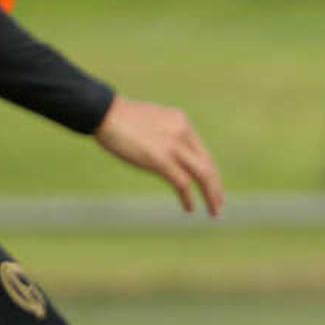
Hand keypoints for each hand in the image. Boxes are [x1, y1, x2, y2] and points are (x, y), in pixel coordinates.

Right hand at [94, 95, 224, 216]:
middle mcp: (183, 133)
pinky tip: (189, 208)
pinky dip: (188, 197)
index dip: (209, 171)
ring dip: (211, 195)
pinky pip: (183, 183)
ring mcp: (173, 146)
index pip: (202, 151)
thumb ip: (161, 135)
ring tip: (214, 212)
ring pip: (203, 175)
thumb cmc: (118, 118)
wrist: (104, 112)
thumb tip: (160, 151)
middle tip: (219, 204)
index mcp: (181, 122)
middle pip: (208, 164)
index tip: (210, 186)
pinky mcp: (160, 159)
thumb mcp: (149, 123)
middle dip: (216, 186)